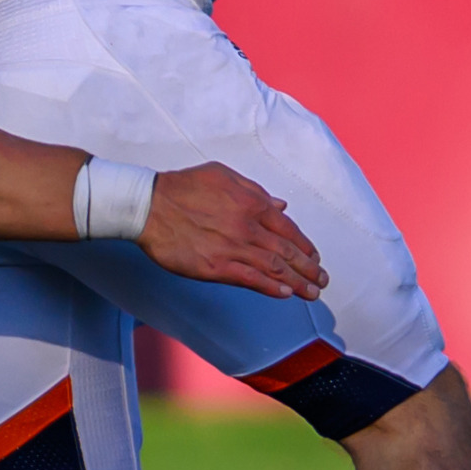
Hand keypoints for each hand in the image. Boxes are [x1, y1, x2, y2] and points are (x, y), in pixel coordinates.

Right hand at [136, 163, 328, 299]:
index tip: (315, 258)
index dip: (305, 246)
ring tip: (311, 294)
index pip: (289, 229)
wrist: (149, 205)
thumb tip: (281, 205)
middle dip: (309, 269)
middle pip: (287, 252)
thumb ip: (255, 190)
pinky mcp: (215, 267)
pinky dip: (270, 288)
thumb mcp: (222, 175)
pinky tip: (285, 295)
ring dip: (297, 282)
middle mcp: (247, 226)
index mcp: (252, 203)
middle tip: (321, 281)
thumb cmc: (182, 187)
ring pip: (273, 268)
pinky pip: (250, 280)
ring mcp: (232, 248)